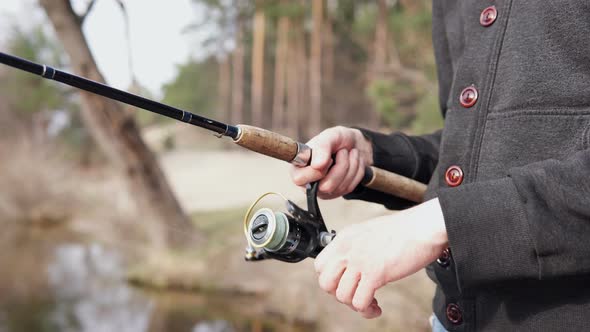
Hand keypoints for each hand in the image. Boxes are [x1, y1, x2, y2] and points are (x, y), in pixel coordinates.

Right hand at [290, 126, 373, 198]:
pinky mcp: (337, 193)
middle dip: (341, 166)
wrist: (355, 143)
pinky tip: (353, 162)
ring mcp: (323, 190)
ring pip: (341, 187)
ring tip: (349, 153)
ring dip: (351, 165)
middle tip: (342, 152)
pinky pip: (350, 187)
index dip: (317, 170)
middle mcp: (308, 182)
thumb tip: (316, 166)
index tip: (329, 158)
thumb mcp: (330, 136)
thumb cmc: (337, 140)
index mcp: (299, 167)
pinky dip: (356, 171)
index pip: (300, 179)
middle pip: (326, 186)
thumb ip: (322, 147)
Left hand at [314, 198, 447, 317]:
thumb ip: (355, 247)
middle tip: (355, 294)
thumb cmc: (404, 230)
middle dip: (339, 294)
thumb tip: (350, 266)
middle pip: (325, 283)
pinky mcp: (376, 273)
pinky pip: (360, 302)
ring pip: (342, 296)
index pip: (320, 265)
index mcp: (345, 238)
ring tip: (370, 303)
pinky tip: (377, 307)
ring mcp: (360, 261)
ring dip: (355, 305)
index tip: (345, 283)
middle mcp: (348, 249)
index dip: (330, 279)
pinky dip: (367, 310)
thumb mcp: (369, 232)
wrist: (424, 226)